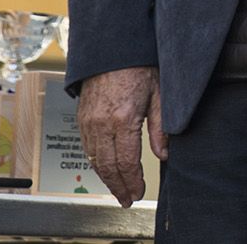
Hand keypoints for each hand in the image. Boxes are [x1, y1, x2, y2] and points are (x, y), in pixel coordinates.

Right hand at [77, 66, 166, 206]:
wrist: (114, 47)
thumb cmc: (140, 66)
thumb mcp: (160, 94)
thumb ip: (161, 127)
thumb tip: (165, 154)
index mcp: (123, 119)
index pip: (126, 161)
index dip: (132, 181)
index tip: (138, 193)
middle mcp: (101, 123)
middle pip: (107, 166)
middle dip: (118, 186)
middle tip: (127, 199)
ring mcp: (88, 121)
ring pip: (94, 159)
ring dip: (105, 177)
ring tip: (117, 189)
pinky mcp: (81, 117)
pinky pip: (86, 147)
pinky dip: (95, 162)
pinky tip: (105, 168)